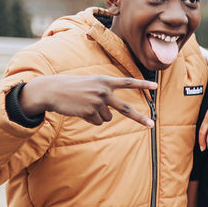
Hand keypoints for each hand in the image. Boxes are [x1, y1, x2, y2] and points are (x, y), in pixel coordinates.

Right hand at [20, 74, 156, 126]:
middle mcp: (103, 91)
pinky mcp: (89, 112)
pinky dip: (90, 119)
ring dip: (98, 115)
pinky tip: (80, 110)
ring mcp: (97, 102)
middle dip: (139, 118)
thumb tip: (111, 114)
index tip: (155, 86)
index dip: (142, 84)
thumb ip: (105, 92)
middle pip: (126, 109)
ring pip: (107, 118)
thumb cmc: (72, 87)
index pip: (127, 82)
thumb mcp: (90, 83)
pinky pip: (97, 122)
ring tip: (84, 105)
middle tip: (151, 125)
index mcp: (104, 81)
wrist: (52, 90)